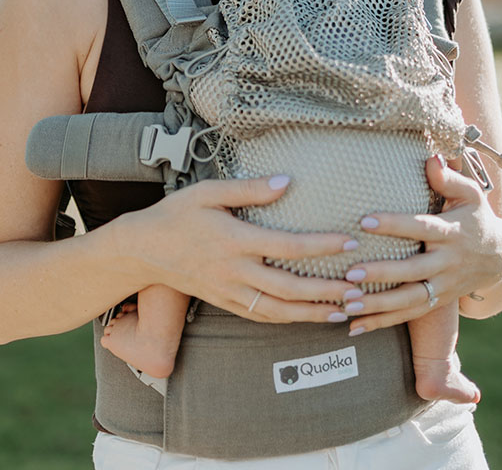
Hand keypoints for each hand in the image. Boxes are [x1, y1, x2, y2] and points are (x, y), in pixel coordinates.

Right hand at [115, 174, 359, 323]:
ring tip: (344, 311)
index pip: (287, 246)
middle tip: (360, 288)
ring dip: (313, 313)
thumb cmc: (177, 214)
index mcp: (234, 240)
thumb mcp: (208, 191)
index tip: (349, 243)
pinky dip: (288, 320)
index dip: (321, 247)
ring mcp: (229, 292)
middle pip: (289, 287)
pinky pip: (261, 316)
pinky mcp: (224, 303)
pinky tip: (310, 317)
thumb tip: (287, 181)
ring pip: (278, 310)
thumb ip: (249, 188)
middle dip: (327, 290)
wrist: (141, 250)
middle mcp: (234, 271)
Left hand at [344, 156, 501, 334]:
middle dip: (382, 273)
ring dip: (378, 304)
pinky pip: (408, 315)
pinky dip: (382, 322)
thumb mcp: (471, 194)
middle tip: (350, 273)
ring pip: (409, 299)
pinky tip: (354, 326)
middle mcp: (447, 262)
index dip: (395, 225)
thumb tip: (431, 158)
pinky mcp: (437, 302)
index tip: (365, 220)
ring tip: (347, 303)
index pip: (421, 228)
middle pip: (413, 270)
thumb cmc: (476, 219)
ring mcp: (443, 285)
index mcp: (451, 232)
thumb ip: (449, 178)